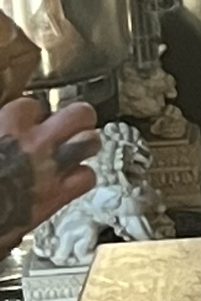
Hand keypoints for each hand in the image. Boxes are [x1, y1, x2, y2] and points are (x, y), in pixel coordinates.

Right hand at [0, 99, 97, 244]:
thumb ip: (0, 129)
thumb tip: (5, 129)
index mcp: (6, 125)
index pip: (32, 105)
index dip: (34, 114)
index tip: (31, 121)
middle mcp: (34, 141)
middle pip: (79, 114)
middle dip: (78, 118)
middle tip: (73, 125)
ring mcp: (50, 167)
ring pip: (91, 142)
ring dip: (86, 143)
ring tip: (78, 148)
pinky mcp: (59, 195)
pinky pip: (87, 177)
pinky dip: (82, 176)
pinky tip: (72, 178)